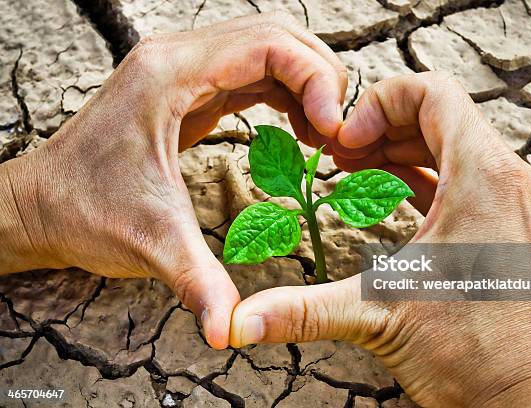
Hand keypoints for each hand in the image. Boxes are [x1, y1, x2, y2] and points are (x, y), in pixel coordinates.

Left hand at [0, 12, 346, 348]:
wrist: (42, 205)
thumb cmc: (84, 212)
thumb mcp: (151, 245)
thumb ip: (199, 284)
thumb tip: (230, 332)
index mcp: (170, 75)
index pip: (268, 45)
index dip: (315, 80)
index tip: (332, 130)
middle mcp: (177, 58)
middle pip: (276, 37)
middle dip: (319, 77)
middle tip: (337, 132)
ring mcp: (182, 69)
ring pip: (267, 48)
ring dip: (306, 83)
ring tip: (323, 133)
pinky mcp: (187, 88)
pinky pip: (251, 72)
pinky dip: (285, 93)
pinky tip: (297, 128)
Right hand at [229, 74, 530, 404]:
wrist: (528, 406)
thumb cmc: (476, 358)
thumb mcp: (379, 317)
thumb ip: (302, 310)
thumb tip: (238, 322)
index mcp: (485, 179)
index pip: (434, 93)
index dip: (379, 102)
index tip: (345, 140)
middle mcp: (510, 181)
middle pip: (440, 114)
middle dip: (381, 126)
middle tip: (340, 155)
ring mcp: (515, 204)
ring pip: (453, 144)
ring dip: (400, 148)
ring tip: (356, 168)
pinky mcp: (510, 227)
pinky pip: (464, 177)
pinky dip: (423, 174)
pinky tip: (390, 190)